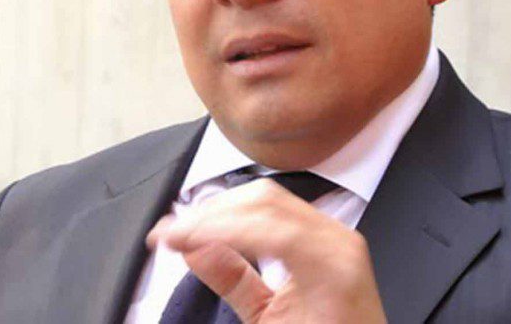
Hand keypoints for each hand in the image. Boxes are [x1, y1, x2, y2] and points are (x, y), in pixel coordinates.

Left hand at [146, 178, 386, 323]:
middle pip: (262, 198)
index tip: (171, 229)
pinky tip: (209, 242)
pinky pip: (283, 237)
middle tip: (169, 234)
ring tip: (180, 237)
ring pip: (270, 208)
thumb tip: (194, 248)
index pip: (261, 203)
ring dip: (216, 220)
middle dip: (210, 211)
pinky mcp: (340, 269)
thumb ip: (233, 277)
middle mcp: (331, 237)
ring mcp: (338, 248)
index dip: (212, 208)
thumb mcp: (267, 312)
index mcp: (316, 241)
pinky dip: (238, 234)